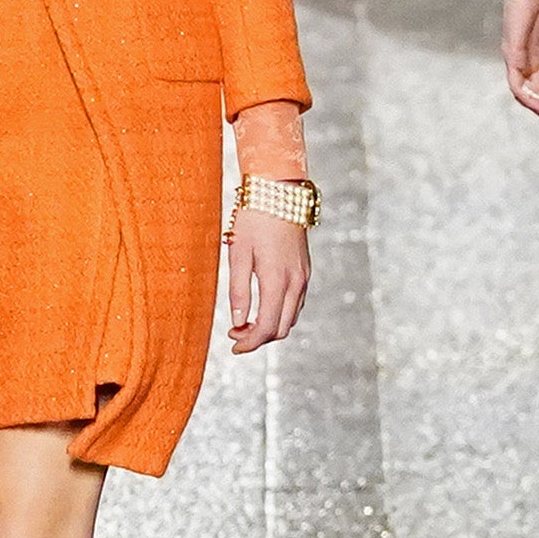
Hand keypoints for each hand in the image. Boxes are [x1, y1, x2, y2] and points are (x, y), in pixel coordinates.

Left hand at [226, 207, 311, 352]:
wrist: (280, 191)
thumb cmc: (253, 219)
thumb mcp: (238, 254)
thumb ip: (239, 291)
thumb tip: (238, 323)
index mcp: (277, 280)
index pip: (267, 327)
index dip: (250, 343)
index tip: (233, 346)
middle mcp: (296, 282)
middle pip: (281, 328)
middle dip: (258, 338)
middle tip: (235, 334)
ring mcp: (304, 276)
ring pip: (290, 317)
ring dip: (270, 326)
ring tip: (245, 321)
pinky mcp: (305, 270)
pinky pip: (295, 302)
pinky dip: (280, 313)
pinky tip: (262, 305)